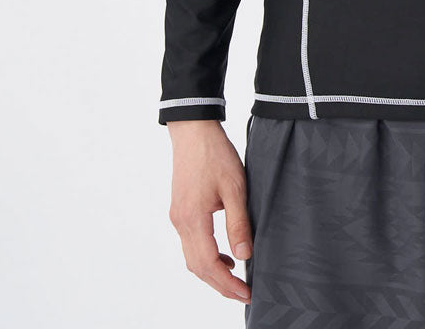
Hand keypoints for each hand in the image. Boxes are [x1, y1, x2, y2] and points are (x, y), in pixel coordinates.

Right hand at [167, 119, 251, 301]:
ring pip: (192, 257)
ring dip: (212, 271)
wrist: (193, 131)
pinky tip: (224, 254)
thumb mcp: (235, 187)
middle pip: (197, 267)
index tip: (246, 293)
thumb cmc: (216, 154)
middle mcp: (180, 222)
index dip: (227, 284)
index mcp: (193, 219)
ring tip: (236, 278)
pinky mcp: (180, 210)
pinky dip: (206, 255)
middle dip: (220, 284)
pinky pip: (191, 243)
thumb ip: (239, 223)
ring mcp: (178, 216)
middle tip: (243, 293)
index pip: (208, 264)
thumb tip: (244, 257)